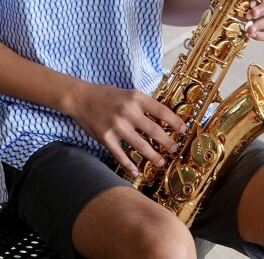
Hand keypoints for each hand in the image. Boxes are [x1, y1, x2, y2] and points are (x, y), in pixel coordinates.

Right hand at [64, 82, 185, 177]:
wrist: (80, 98)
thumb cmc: (106, 95)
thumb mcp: (127, 93)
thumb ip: (143, 104)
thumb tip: (163, 118)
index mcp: (135, 97)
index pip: (162, 110)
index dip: (175, 122)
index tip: (184, 130)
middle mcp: (127, 111)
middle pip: (155, 131)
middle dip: (168, 142)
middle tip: (174, 149)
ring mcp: (116, 125)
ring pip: (141, 145)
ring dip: (153, 156)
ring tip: (161, 162)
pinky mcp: (105, 137)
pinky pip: (120, 155)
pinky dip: (129, 165)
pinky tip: (136, 171)